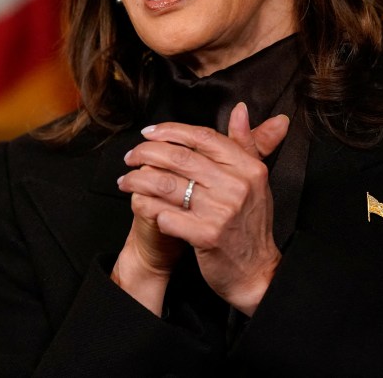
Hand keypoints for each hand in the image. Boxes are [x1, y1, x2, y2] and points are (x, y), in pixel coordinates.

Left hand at [117, 103, 288, 314]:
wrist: (257, 272)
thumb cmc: (250, 224)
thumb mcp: (256, 180)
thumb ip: (248, 142)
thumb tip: (241, 109)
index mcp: (248, 167)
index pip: (203, 137)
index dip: (170, 130)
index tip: (148, 132)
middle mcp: (237, 185)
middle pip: (179, 157)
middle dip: (146, 153)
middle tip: (130, 157)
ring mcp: (222, 211)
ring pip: (167, 184)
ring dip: (138, 180)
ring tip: (125, 181)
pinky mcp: (207, 236)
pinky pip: (166, 214)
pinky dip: (148, 208)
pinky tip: (139, 205)